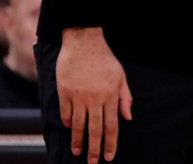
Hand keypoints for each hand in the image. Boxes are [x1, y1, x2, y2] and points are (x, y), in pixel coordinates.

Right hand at [58, 28, 132, 163]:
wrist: (84, 42)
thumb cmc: (105, 59)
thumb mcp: (121, 76)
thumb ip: (125, 98)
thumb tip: (128, 118)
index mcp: (110, 95)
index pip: (111, 126)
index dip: (110, 143)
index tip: (109, 156)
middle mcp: (94, 98)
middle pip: (94, 129)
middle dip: (94, 149)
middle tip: (93, 162)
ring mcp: (78, 95)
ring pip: (78, 125)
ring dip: (78, 141)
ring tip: (78, 152)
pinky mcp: (64, 91)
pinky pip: (66, 112)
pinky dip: (69, 123)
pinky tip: (71, 129)